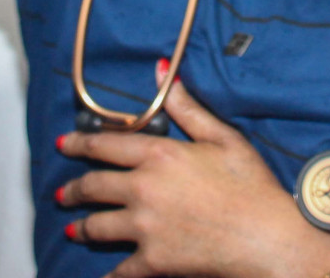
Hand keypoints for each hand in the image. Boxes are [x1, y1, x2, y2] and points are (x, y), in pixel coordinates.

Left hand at [56, 65, 329, 277]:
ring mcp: (145, 227)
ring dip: (82, 227)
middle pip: (93, 186)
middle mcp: (143, 188)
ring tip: (73, 229)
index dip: (80, 142)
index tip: (64, 144)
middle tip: (62, 193)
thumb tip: (161, 72)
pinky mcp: (153, 260)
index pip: (105, 144)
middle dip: (73, 190)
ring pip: (98, 226)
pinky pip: (120, 271)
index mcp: (159, 154)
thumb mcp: (222, 137)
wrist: (266, 236)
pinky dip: (108, 277)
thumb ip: (187, 107)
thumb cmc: (250, 185)